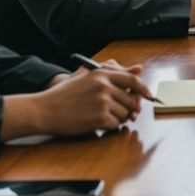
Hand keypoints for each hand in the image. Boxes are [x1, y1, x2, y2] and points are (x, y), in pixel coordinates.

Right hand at [3, 65, 150, 139]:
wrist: (44, 110)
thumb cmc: (64, 95)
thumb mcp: (87, 77)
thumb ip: (113, 72)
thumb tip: (139, 69)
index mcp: (102, 74)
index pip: (132, 80)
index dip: (144, 90)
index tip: (150, 96)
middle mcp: (104, 86)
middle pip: (130, 100)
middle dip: (127, 108)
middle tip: (118, 112)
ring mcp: (102, 102)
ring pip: (124, 113)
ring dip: (117, 118)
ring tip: (100, 116)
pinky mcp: (99, 118)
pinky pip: (115, 124)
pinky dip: (109, 126)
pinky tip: (97, 123)